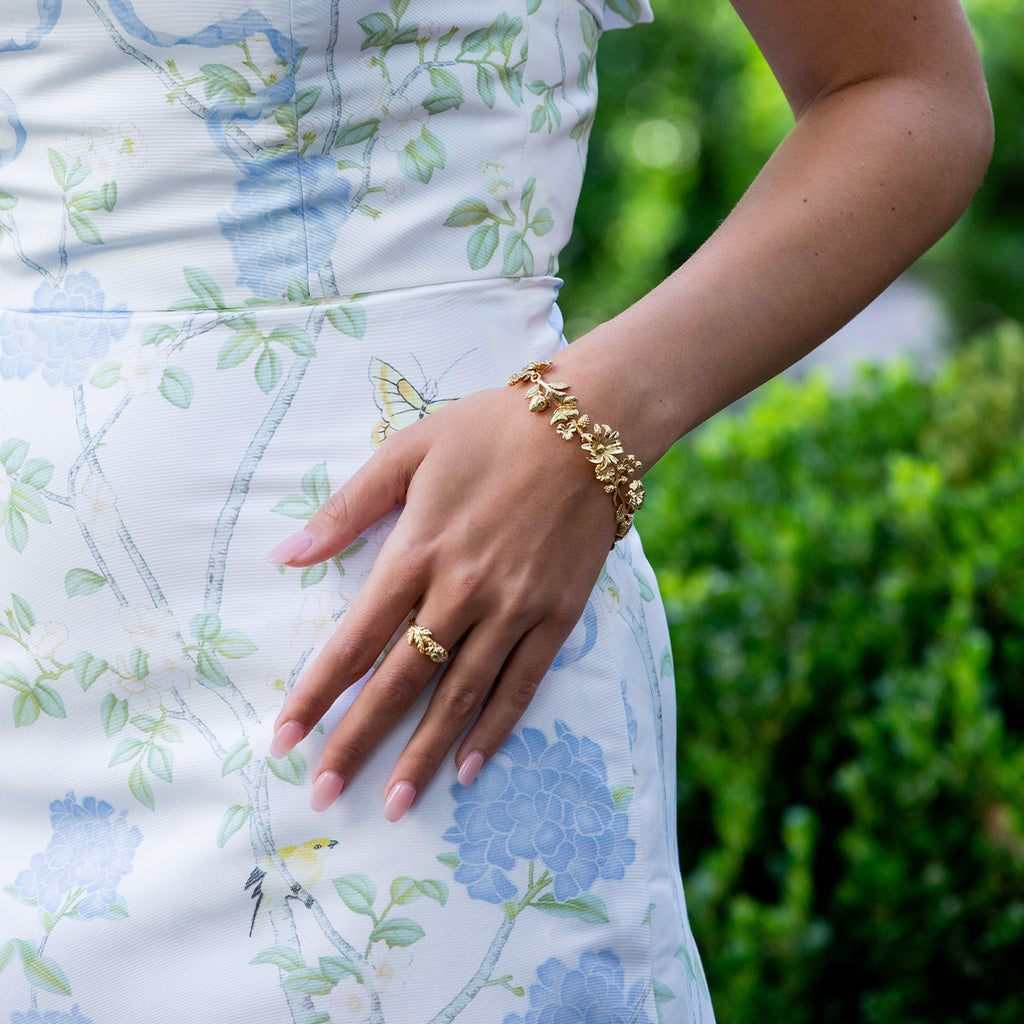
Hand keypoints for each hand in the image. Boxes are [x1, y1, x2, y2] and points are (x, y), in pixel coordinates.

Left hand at [265, 381, 616, 819]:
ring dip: (422, 754)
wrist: (589, 426)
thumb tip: (283, 556)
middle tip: (323, 794)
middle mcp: (461, 591)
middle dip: (357, 742)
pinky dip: (494, 731)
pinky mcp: (557, 617)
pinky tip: (468, 770)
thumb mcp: (407, 449)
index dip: (317, 694)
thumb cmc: (489, 431)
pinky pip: (521, 686)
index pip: (355, 640)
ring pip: (459, 697)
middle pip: (400, 682)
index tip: (284, 740)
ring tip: (393, 805)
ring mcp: (514, 609)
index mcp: (417, 550)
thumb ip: (346, 508)